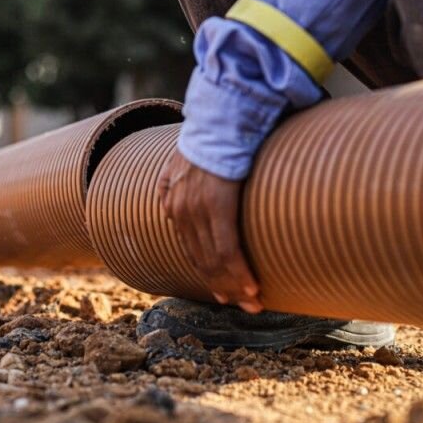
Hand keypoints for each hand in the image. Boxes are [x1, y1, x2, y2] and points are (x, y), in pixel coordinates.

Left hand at [156, 149, 261, 312]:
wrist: (219, 118)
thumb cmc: (210, 136)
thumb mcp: (178, 160)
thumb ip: (172, 182)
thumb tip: (170, 199)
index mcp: (171, 203)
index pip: (189, 249)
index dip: (207, 273)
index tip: (222, 290)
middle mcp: (180, 212)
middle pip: (201, 261)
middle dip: (222, 287)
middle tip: (242, 305)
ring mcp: (197, 212)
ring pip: (214, 261)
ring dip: (234, 286)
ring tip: (251, 302)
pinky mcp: (217, 207)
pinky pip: (227, 249)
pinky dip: (240, 271)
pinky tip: (252, 286)